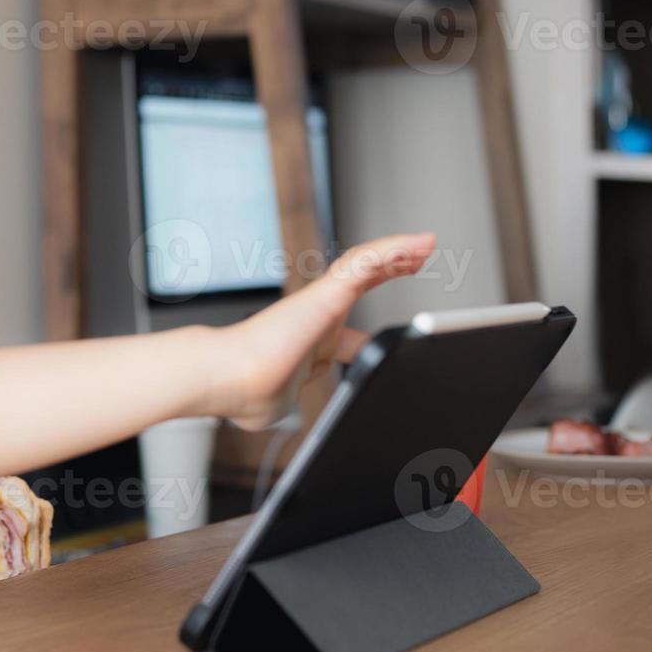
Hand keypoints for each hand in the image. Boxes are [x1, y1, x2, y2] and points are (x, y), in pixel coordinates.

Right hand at [207, 233, 435, 430]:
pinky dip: (395, 249)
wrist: (229, 380)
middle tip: (413, 263)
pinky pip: (366, 262)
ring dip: (396, 254)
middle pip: (360, 286)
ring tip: (422, 246)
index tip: (391, 334)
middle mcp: (316, 319)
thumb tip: (280, 408)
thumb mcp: (284, 402)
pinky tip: (420, 243)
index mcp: (311, 347)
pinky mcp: (326, 292)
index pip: (347, 330)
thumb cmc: (246, 391)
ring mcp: (321, 302)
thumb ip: (292, 399)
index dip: (369, 330)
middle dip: (388, 274)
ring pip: (366, 265)